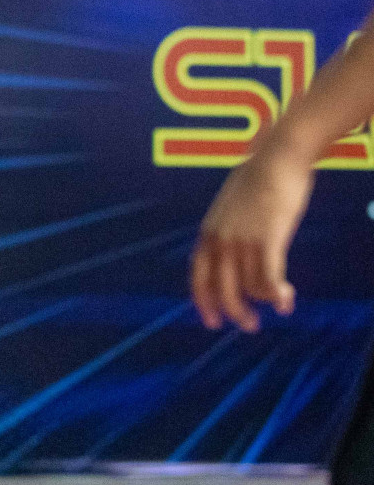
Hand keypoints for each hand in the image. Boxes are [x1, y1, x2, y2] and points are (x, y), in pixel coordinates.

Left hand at [191, 151, 311, 332]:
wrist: (276, 159)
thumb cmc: (257, 178)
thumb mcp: (228, 207)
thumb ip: (226, 230)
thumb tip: (229, 248)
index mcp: (207, 234)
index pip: (197, 279)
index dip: (204, 303)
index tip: (211, 321)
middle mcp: (220, 242)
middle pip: (223, 290)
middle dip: (235, 312)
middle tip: (249, 326)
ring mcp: (242, 242)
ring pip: (250, 287)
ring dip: (265, 301)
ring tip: (281, 306)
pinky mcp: (267, 240)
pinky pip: (269, 279)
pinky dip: (278, 295)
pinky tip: (287, 301)